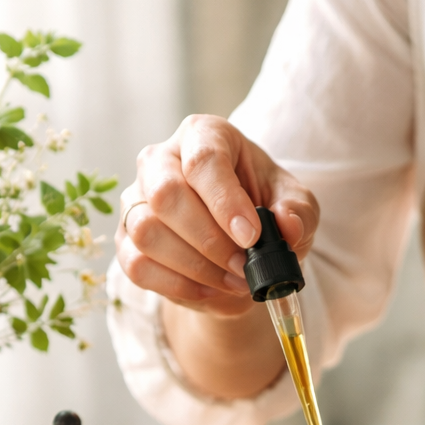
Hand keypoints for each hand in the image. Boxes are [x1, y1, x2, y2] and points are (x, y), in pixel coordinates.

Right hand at [116, 115, 318, 316]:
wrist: (237, 243)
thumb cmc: (262, 209)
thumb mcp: (294, 205)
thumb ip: (298, 211)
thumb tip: (288, 226)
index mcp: (203, 135)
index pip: (204, 160)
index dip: (226, 202)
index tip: (251, 237)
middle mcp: (160, 160)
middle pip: (166, 195)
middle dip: (209, 241)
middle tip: (244, 267)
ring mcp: (136, 200)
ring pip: (146, 232)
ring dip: (194, 266)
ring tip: (233, 280)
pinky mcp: (126, 239)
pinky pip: (137, 265)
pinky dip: (177, 285)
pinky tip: (208, 289)